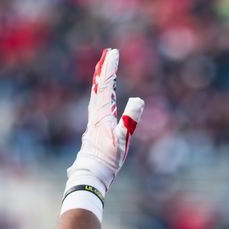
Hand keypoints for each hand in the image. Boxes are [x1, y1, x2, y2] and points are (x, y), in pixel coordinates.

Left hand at [65, 48, 144, 200]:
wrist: (91, 175)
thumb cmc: (107, 160)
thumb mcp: (122, 140)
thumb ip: (129, 120)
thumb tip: (137, 100)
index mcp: (102, 114)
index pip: (106, 86)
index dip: (110, 69)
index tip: (113, 53)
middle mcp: (96, 114)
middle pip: (99, 86)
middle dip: (104, 69)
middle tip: (108, 53)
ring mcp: (94, 121)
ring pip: (97, 94)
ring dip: (102, 80)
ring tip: (105, 69)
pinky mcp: (95, 128)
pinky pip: (98, 104)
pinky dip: (102, 94)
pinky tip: (104, 97)